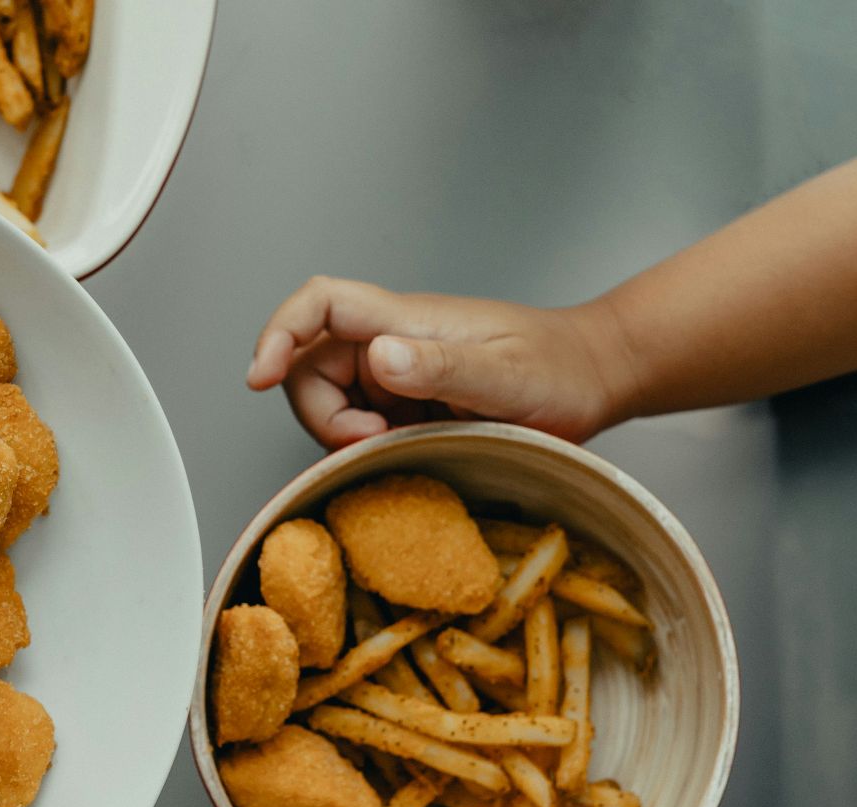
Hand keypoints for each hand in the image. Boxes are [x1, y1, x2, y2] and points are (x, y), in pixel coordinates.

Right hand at [245, 277, 640, 448]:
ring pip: (332, 401)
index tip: (260, 377)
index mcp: (406, 321)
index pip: (319, 304)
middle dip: (321, 413)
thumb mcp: (505, 375)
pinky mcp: (409, 404)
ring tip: (400, 447)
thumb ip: (441, 365)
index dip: (279, 333)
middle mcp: (392, 342)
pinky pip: (362, 423)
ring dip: (346, 434)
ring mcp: (399, 374)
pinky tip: (409, 453)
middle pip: (310, 366)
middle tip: (370, 442)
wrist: (596, 377)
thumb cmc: (560, 368)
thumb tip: (378, 359)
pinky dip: (368, 446)